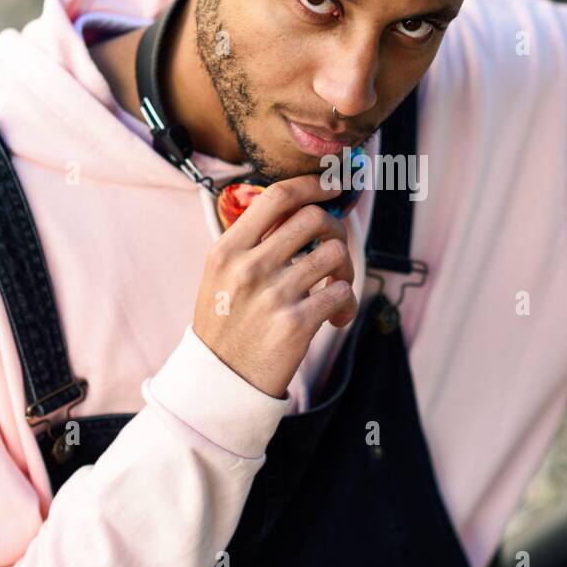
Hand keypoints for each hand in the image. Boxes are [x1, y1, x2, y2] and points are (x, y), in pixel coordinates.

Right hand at [192, 173, 357, 398]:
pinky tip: (336, 317)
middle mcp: (248, 268)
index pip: (277, 197)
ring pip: (335, 254)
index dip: (313, 184)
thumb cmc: (227, 323)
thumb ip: (252, 242)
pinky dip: (347, 304)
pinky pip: (341, 293)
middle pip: (314, 218)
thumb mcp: (220, 275)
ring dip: (345, 270)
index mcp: (228, 250)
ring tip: (335, 287)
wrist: (221, 382)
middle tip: (334, 251)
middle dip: (336, 229)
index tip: (334, 185)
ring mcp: (273, 295)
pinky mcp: (295, 324)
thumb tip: (300, 207)